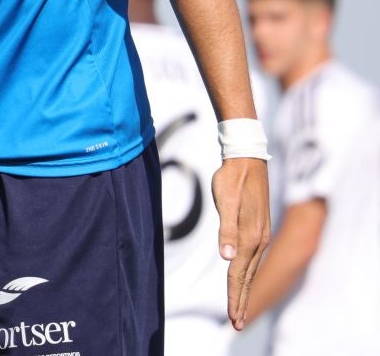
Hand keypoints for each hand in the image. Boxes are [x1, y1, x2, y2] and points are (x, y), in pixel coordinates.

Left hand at [214, 156, 271, 329]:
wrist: (247, 160)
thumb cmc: (232, 178)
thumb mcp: (226, 201)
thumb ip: (226, 229)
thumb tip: (227, 257)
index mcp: (249, 237)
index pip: (238, 274)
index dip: (235, 297)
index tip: (233, 319)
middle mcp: (257, 240)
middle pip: (247, 278)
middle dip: (241, 302)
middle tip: (238, 325)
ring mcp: (259, 236)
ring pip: (250, 270)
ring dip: (244, 291)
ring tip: (239, 310)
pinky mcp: (257, 230)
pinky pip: (251, 260)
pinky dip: (246, 275)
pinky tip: (243, 280)